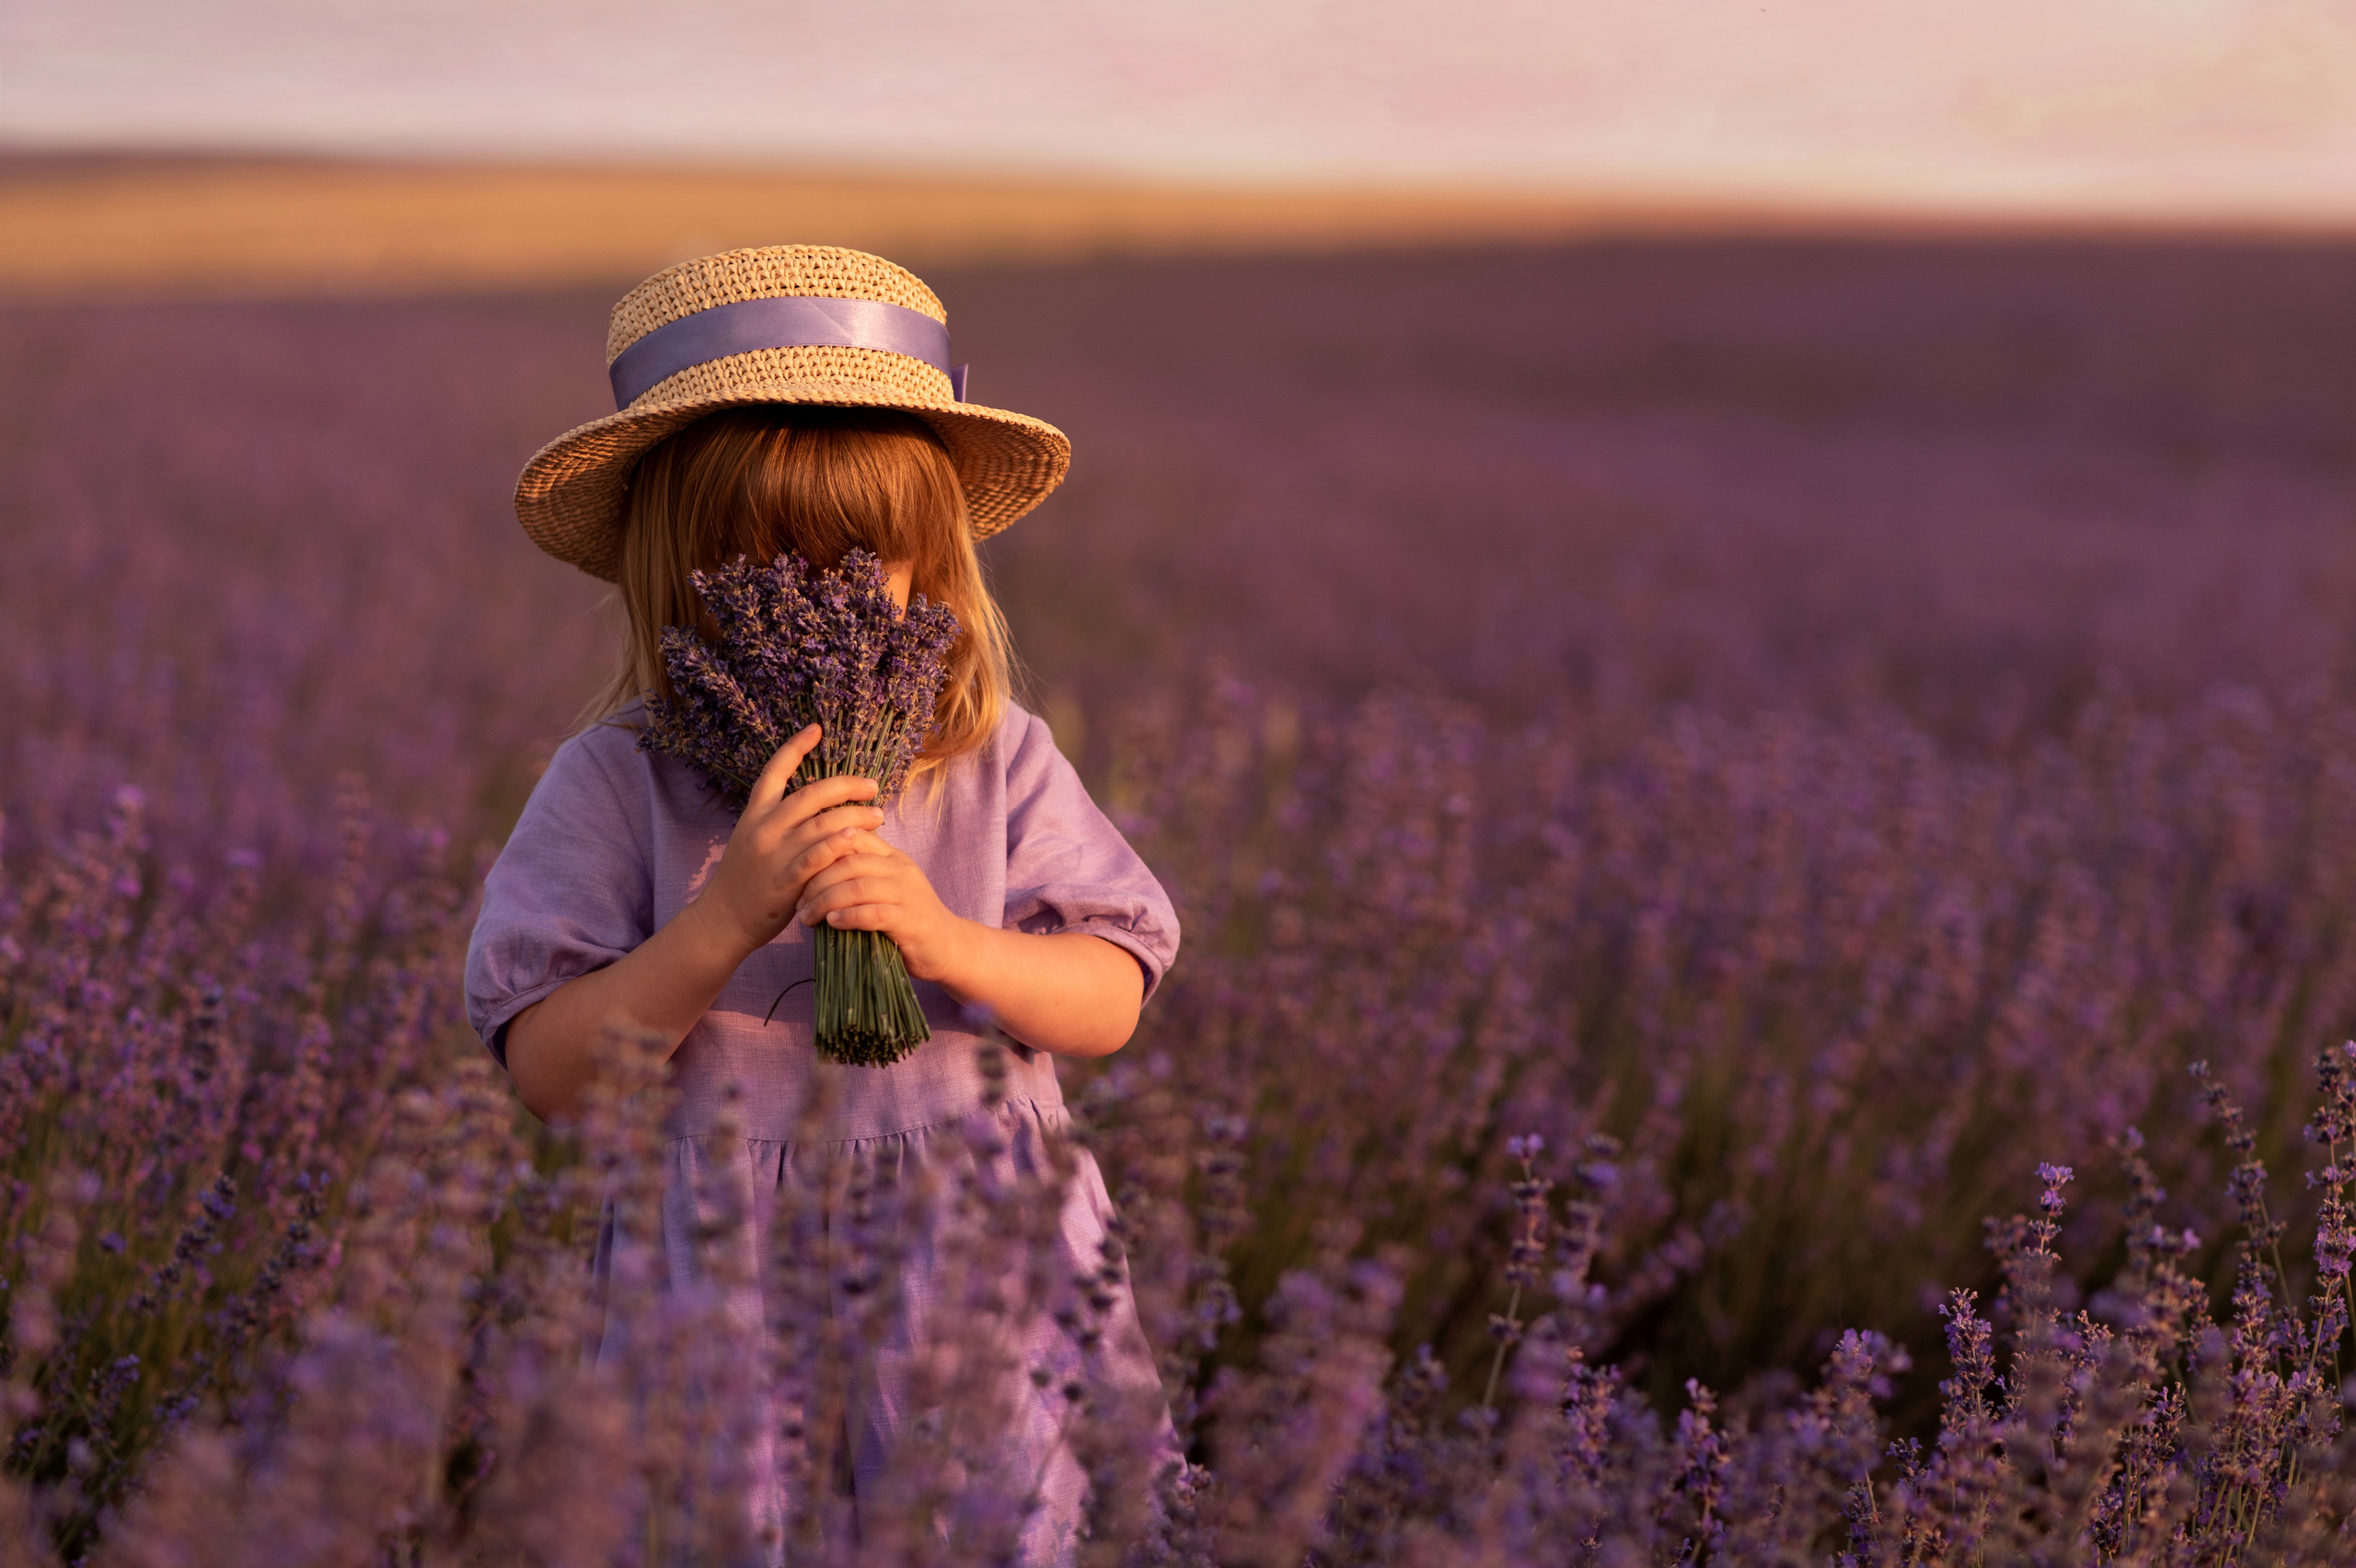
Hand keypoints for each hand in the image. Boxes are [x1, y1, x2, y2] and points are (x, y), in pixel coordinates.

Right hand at [693, 726, 885, 957]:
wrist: (722, 920)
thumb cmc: (744, 879)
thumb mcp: (751, 840)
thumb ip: (777, 820)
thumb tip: (815, 800)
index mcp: (754, 814)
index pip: (774, 771)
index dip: (795, 747)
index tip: (817, 728)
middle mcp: (763, 828)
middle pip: (810, 794)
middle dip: (846, 785)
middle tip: (872, 785)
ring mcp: (774, 854)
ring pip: (821, 824)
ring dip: (855, 815)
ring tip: (878, 815)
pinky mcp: (786, 881)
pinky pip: (817, 857)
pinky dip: (838, 844)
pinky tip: (857, 836)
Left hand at [794, 831, 972, 983]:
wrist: (948, 947)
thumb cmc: (905, 919)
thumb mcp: (884, 889)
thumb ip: (858, 876)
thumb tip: (809, 874)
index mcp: (892, 856)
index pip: (853, 837)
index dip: (821, 850)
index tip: (798, 871)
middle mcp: (901, 869)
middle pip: (850, 861)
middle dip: (817, 881)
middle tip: (798, 902)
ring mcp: (908, 893)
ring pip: (858, 886)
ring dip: (826, 901)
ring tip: (807, 916)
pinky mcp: (912, 920)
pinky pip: (874, 913)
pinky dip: (848, 916)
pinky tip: (831, 923)